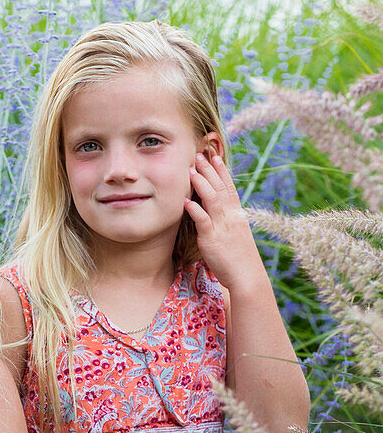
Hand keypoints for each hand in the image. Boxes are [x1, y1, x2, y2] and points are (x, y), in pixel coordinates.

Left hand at [186, 154, 264, 290]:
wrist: (247, 277)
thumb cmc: (240, 260)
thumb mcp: (236, 237)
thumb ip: (227, 223)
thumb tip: (217, 215)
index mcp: (237, 216)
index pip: (230, 188)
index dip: (222, 172)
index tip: (215, 157)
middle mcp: (231, 218)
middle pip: (220, 188)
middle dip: (209, 171)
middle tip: (199, 155)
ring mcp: (222, 227)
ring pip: (212, 199)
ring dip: (201, 183)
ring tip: (190, 171)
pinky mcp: (212, 240)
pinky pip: (203, 221)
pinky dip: (194, 209)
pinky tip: (185, 201)